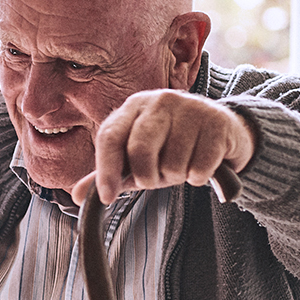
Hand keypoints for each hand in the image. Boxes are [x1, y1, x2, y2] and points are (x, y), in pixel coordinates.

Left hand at [73, 90, 255, 204]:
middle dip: (147, 176)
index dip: (106, 171)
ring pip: (173, 163)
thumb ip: (110, 173)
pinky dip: (199, 176)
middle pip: (140, 150)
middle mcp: (160, 101)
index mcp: (134, 106)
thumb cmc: (173, 145)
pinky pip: (199, 168)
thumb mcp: (138, 157)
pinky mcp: (217, 122)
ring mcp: (191, 108)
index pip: (110, 137)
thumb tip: (77, 195)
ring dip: (177, 176)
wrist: (222, 130)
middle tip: (155, 178)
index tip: (107, 198)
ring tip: (182, 165)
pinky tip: (201, 164)